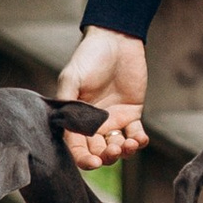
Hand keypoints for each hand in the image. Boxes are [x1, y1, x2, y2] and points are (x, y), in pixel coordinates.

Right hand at [55, 26, 149, 161]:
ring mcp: (113, 120)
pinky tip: (139, 140)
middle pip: (97, 151)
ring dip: (123, 151)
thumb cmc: (89, 57)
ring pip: (117, 146)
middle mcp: (93, 124)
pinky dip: (139, 141)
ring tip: (128, 145)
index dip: (83, 158)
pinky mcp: (131, 114)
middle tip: (112, 151)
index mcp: (75, 118)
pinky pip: (135, 134)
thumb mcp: (72, 77)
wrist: (116, 40)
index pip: (76, 146)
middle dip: (105, 157)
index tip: (92, 162)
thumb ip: (66, 101)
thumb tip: (63, 127)